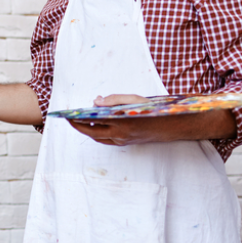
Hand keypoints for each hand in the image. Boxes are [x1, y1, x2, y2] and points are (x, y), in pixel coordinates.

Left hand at [67, 94, 234, 144]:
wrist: (176, 126)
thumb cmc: (156, 109)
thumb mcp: (135, 99)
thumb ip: (114, 100)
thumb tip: (96, 101)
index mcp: (120, 122)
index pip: (91, 122)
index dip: (77, 118)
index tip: (66, 113)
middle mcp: (120, 135)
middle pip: (91, 133)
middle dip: (78, 125)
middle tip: (68, 118)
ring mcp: (124, 141)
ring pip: (99, 138)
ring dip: (87, 130)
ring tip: (79, 120)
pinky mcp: (128, 143)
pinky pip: (108, 140)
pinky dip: (98, 133)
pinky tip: (95, 125)